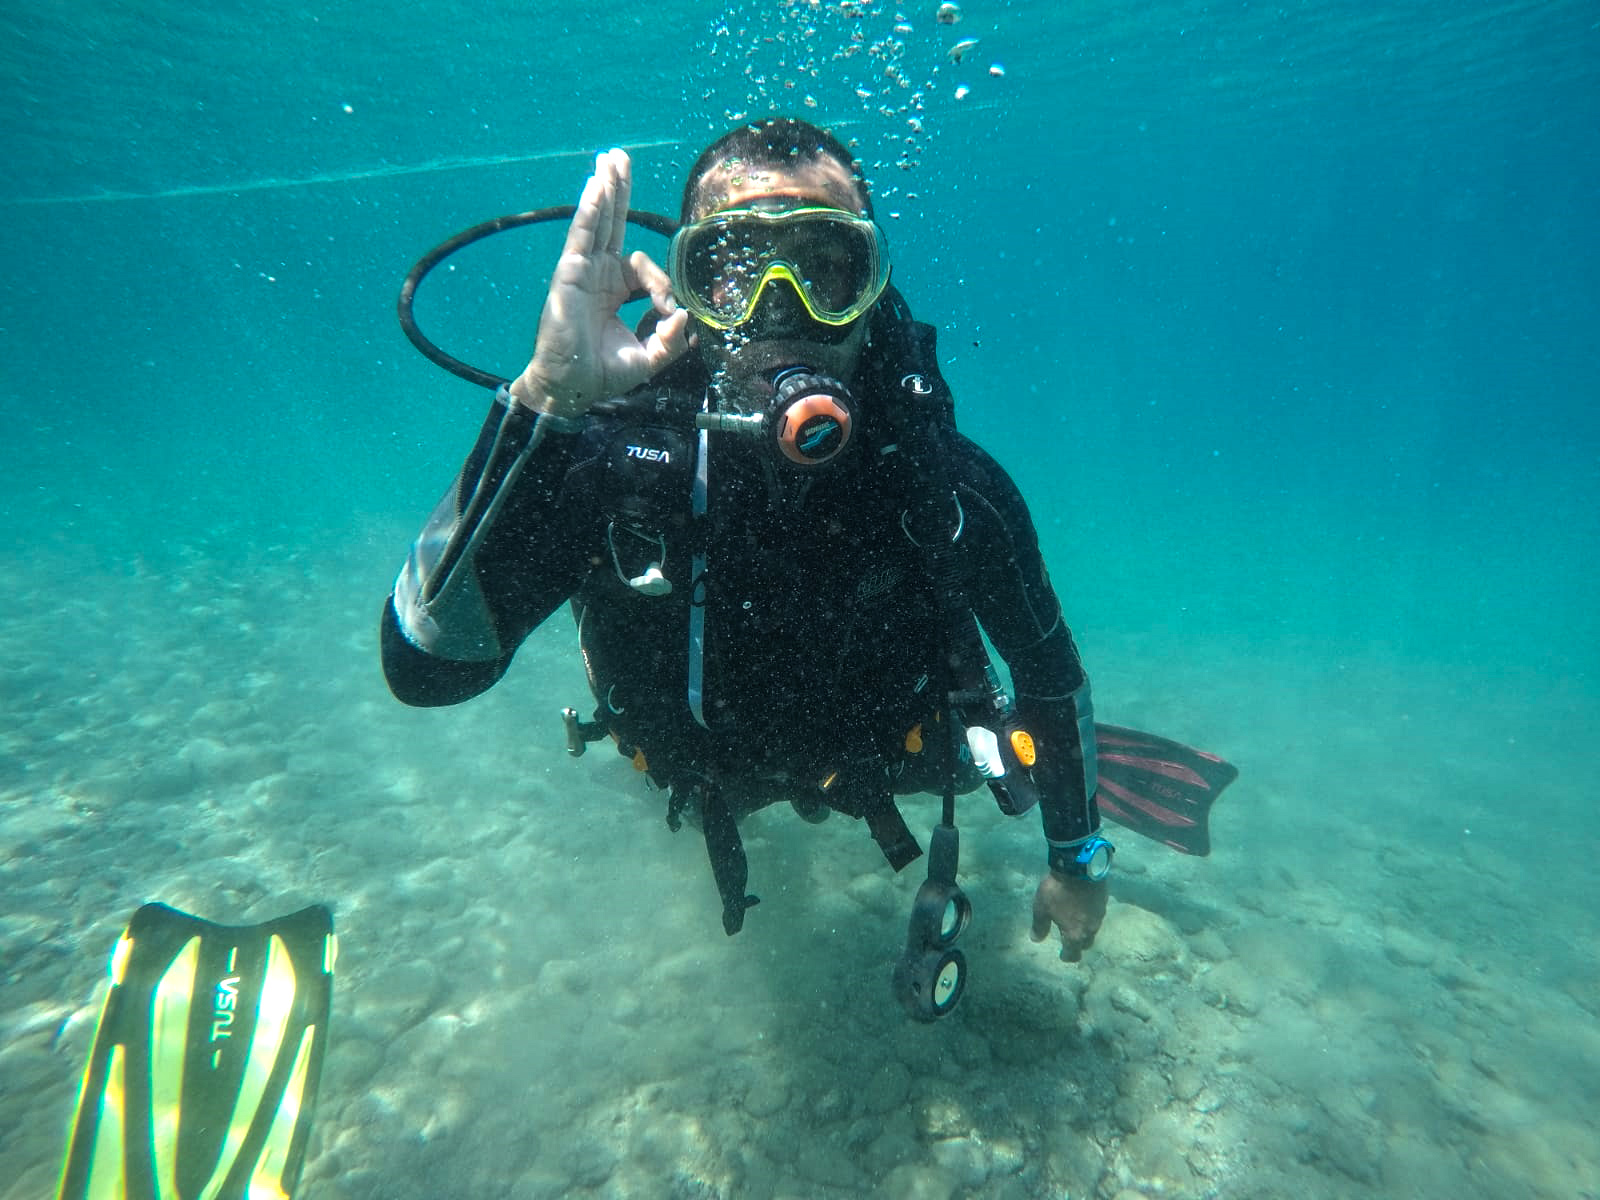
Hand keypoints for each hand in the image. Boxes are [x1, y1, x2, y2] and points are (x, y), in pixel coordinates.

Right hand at [510, 148, 690, 419]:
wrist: (570, 387)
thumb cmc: (603, 374)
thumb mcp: (650, 357)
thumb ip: (671, 338)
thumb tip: (687, 315)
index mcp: (616, 290)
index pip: (644, 267)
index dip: (661, 285)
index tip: (669, 315)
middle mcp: (599, 275)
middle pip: (614, 223)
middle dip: (619, 190)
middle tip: (620, 158)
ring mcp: (583, 270)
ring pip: (599, 221)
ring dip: (606, 189)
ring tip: (610, 159)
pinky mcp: (569, 273)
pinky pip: (583, 235)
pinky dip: (591, 210)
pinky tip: (596, 185)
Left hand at [1030, 871, 1106, 962]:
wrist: (1080, 867)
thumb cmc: (1057, 890)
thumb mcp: (1042, 908)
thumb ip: (1039, 926)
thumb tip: (1035, 939)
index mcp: (1075, 934)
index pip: (1073, 954)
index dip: (1067, 956)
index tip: (1062, 955)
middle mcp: (1090, 929)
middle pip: (1085, 943)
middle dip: (1077, 944)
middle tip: (1068, 938)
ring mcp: (1100, 916)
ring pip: (1092, 929)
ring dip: (1084, 928)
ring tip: (1075, 920)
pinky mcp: (1104, 902)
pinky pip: (1096, 914)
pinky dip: (1089, 914)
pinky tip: (1083, 905)